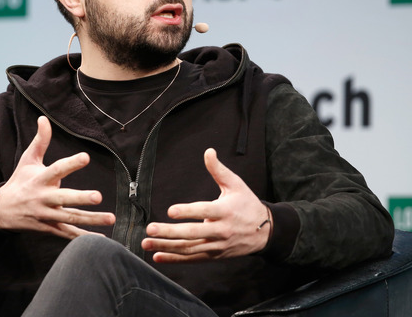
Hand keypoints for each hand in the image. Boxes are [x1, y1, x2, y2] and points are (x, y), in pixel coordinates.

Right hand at [0, 116, 114, 238]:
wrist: (1, 211)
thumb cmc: (20, 181)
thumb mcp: (27, 159)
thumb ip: (40, 140)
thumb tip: (44, 118)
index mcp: (40, 179)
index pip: (57, 169)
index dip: (71, 163)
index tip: (86, 157)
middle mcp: (44, 198)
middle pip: (64, 199)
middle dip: (81, 198)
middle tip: (98, 196)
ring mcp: (47, 215)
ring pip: (70, 218)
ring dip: (91, 220)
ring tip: (112, 218)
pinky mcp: (49, 228)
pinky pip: (68, 234)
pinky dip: (84, 237)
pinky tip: (102, 238)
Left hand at [141, 148, 271, 262]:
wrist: (265, 232)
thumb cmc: (247, 204)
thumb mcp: (236, 184)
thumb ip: (219, 170)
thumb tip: (208, 151)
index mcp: (225, 211)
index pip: (204, 211)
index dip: (187, 211)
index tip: (170, 211)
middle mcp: (221, 231)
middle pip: (192, 233)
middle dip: (169, 232)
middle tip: (150, 229)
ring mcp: (217, 246)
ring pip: (189, 248)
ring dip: (166, 247)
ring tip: (146, 242)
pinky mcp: (214, 255)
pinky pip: (191, 259)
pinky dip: (174, 259)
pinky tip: (157, 256)